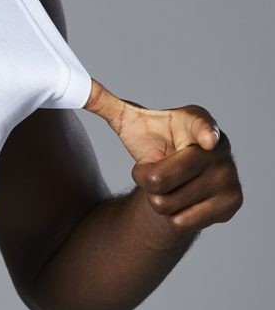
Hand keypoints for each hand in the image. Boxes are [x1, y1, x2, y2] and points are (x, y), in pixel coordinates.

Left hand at [84, 78, 242, 236]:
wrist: (179, 178)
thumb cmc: (155, 144)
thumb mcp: (131, 124)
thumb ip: (106, 104)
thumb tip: (78, 86)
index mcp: (195, 121)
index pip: (201, 126)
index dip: (204, 133)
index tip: (206, 140)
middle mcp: (218, 148)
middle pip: (160, 179)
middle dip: (143, 179)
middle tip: (153, 170)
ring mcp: (228, 176)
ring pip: (167, 204)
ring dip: (157, 201)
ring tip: (169, 186)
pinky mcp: (232, 203)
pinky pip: (181, 222)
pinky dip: (173, 218)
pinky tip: (182, 202)